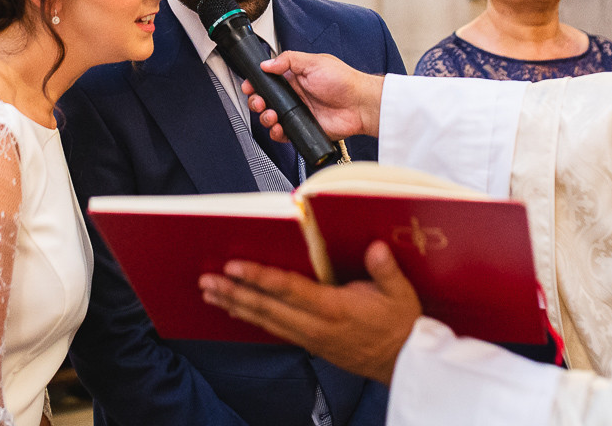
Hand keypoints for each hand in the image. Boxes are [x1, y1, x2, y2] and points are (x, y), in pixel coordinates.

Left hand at [199, 241, 420, 384]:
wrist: (404, 363)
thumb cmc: (401, 325)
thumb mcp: (401, 293)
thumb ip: (385, 269)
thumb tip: (375, 247)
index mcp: (334, 308)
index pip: (288, 290)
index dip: (259, 278)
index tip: (234, 267)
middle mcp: (316, 325)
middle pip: (267, 308)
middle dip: (234, 293)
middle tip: (207, 281)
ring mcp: (310, 337)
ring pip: (265, 321)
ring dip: (236, 306)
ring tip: (211, 295)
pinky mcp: (310, 344)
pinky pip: (274, 330)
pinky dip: (252, 318)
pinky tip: (238, 310)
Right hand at [240, 51, 384, 143]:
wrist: (360, 105)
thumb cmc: (343, 81)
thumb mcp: (314, 62)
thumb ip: (289, 60)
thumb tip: (267, 63)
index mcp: (295, 77)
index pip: (269, 80)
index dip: (256, 84)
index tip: (250, 86)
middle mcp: (295, 95)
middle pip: (266, 100)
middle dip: (257, 102)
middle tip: (258, 102)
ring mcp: (298, 113)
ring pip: (272, 118)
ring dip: (265, 118)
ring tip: (271, 115)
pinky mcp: (303, 128)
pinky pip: (284, 133)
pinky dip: (277, 133)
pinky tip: (279, 128)